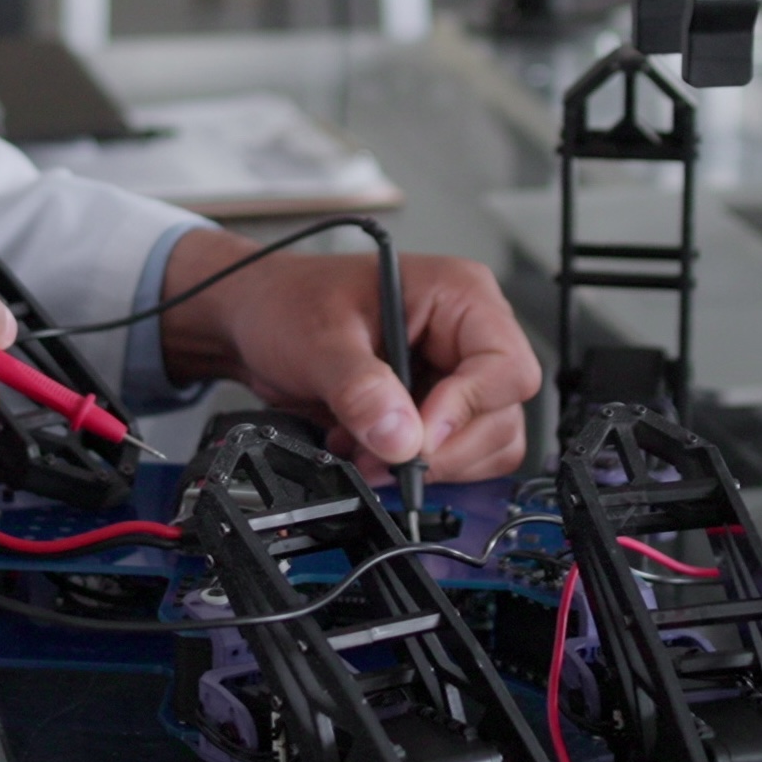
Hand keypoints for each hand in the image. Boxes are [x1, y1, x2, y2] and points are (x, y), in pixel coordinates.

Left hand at [156, 229, 540, 482]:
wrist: (255, 319)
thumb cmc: (288, 302)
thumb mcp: (319, 340)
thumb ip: (360, 389)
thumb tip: (401, 439)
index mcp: (458, 294)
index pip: (505, 368)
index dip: (466, 410)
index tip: (416, 438)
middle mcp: (468, 333)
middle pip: (501, 415)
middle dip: (443, 449)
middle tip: (383, 457)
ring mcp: (455, 373)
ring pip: (487, 443)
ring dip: (428, 464)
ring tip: (368, 451)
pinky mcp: (436, 407)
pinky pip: (455, 455)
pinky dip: (414, 467)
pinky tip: (370, 448)